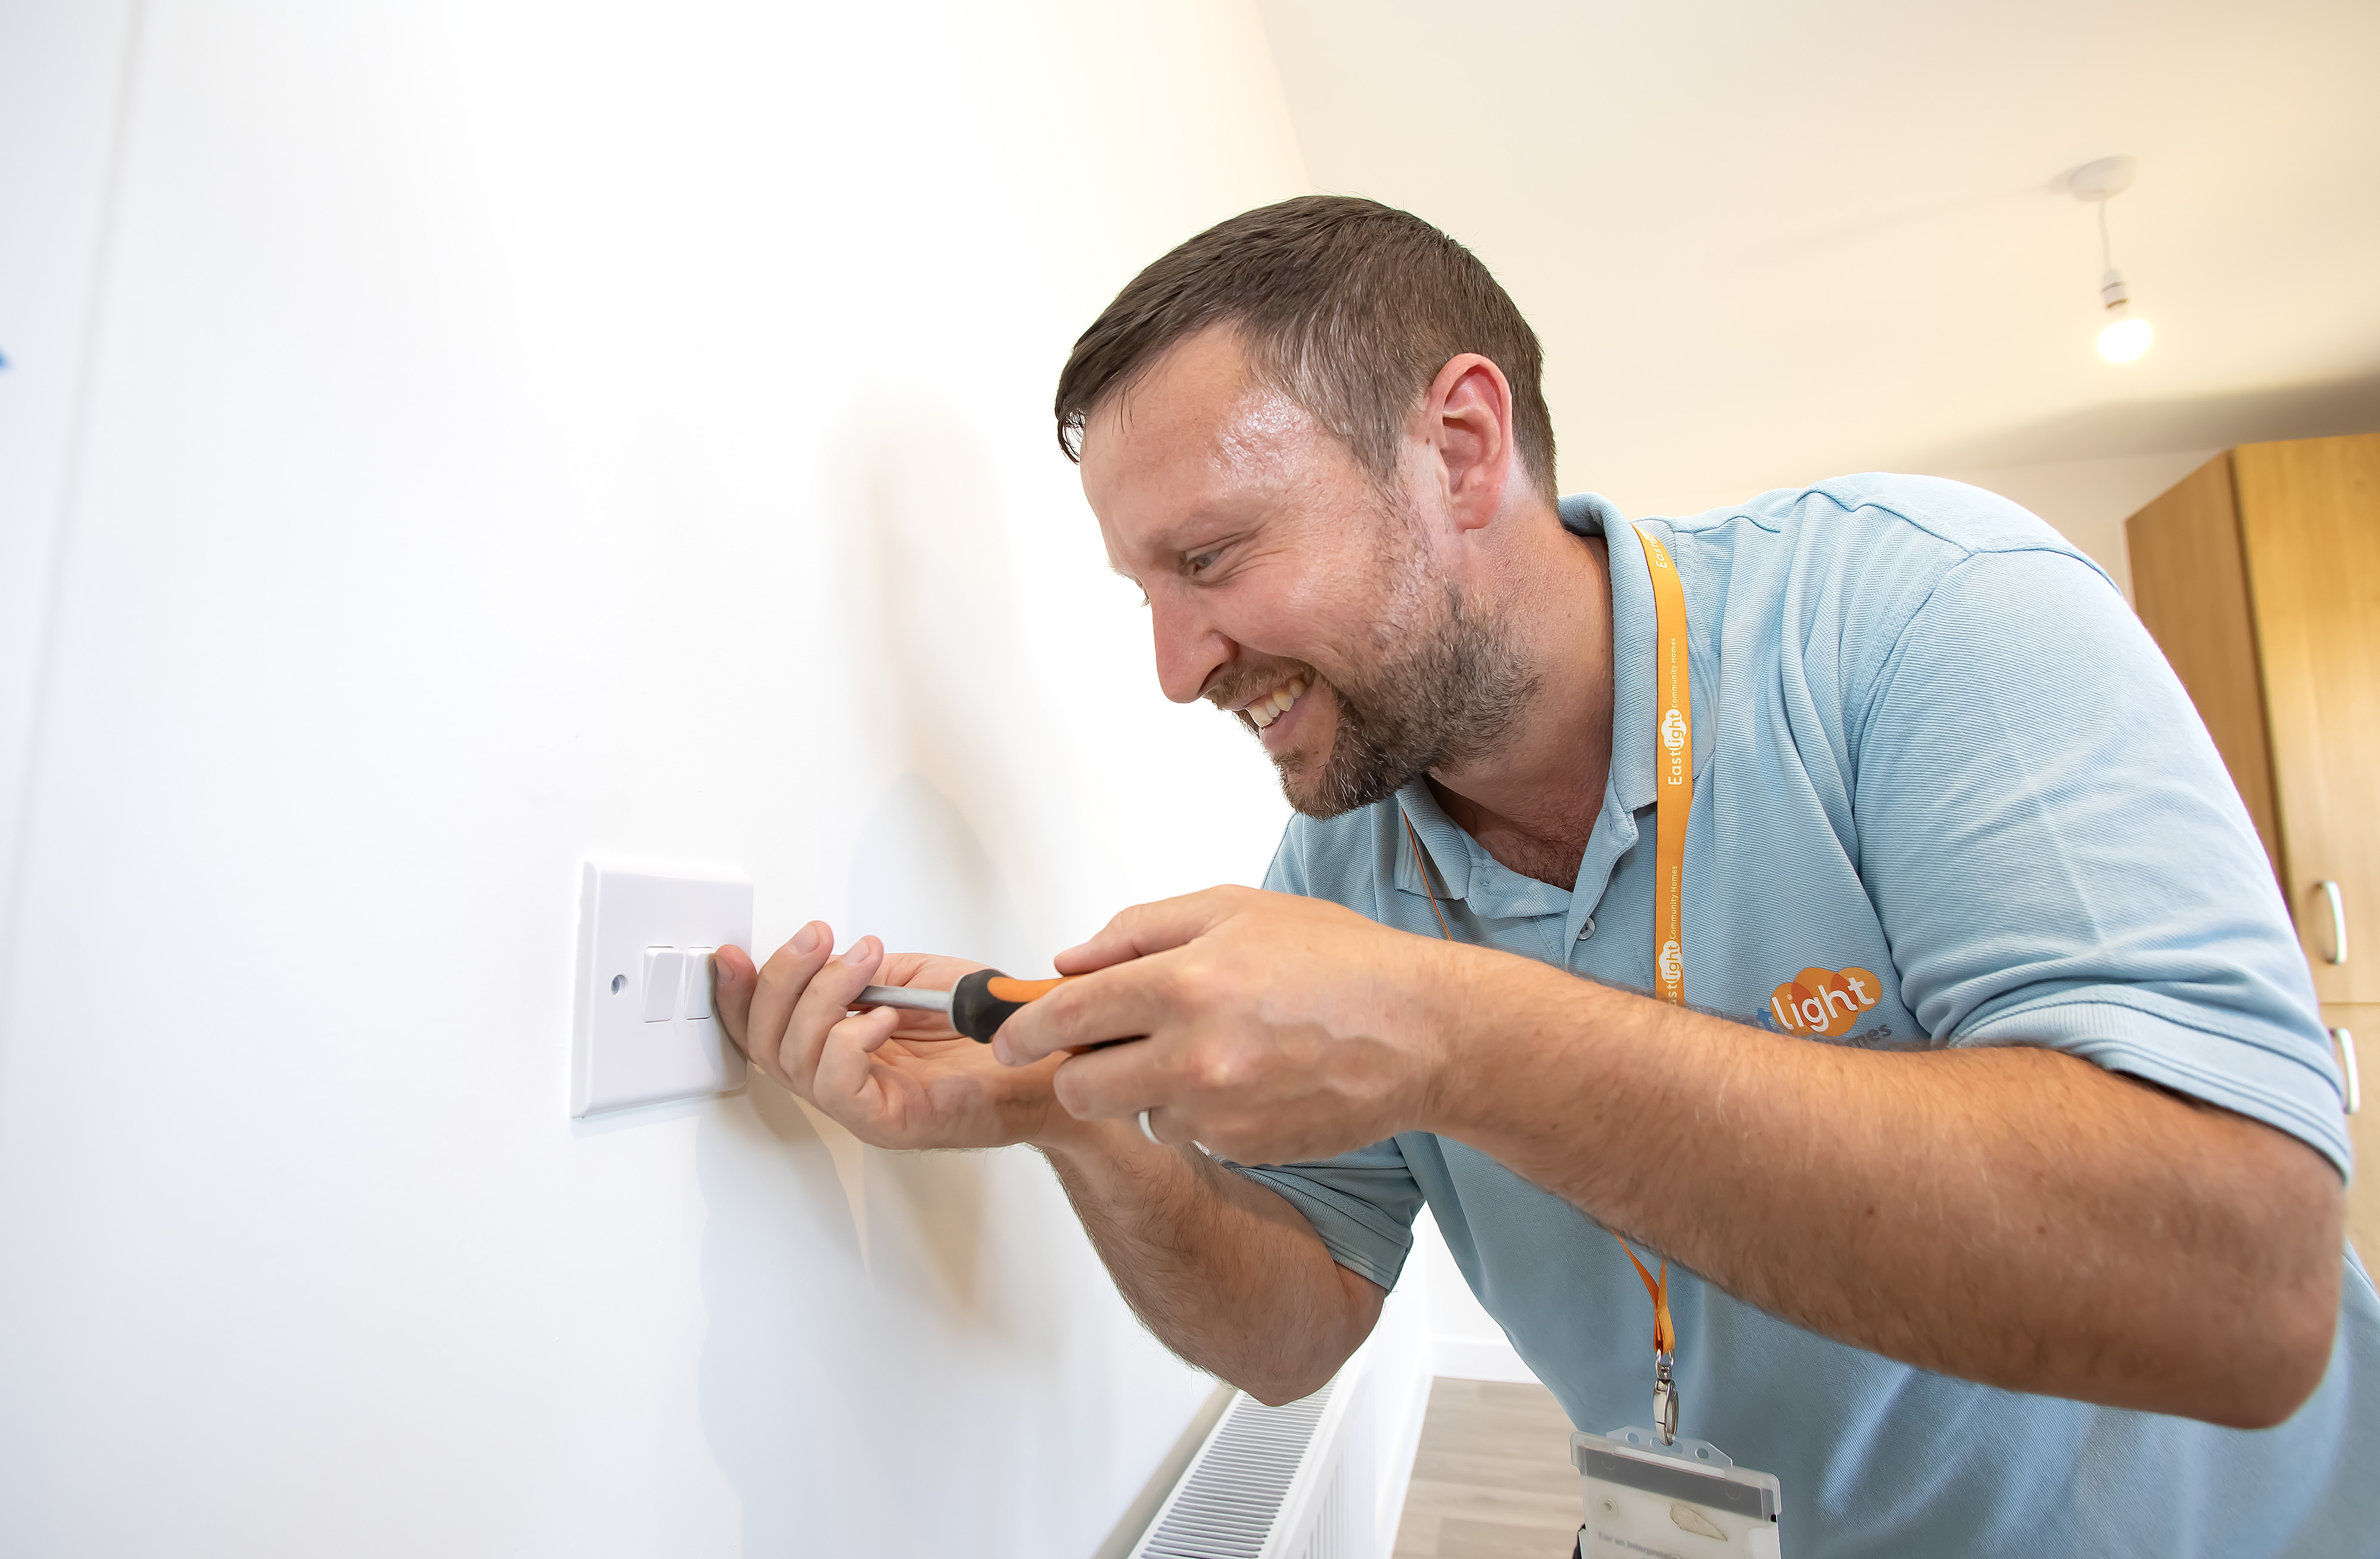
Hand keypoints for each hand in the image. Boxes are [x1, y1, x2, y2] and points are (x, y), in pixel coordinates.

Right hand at [715, 923, 1068, 1149]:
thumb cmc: (997, 1032)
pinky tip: (880, 1019)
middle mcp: (843, 1080)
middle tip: (819, 941)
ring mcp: (863, 1105)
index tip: (730, 955)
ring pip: (795, 1059)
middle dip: (781, 980)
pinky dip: (848, 1041)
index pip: (764, 1028)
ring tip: (865, 968)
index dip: (737, 994)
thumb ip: (865, 973)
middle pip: (766, 1042)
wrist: (1053, 1064)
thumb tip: (827, 958)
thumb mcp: (919, 981)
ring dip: (823, 998)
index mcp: (842, 1047)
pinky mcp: (889, 1122)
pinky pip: (837, 1086)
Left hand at [995, 887, 1458, 1163]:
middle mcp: (1194, 1054)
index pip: (1067, 1017)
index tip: (1008, 1034)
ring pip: (1136, 1115)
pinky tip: (1247, 1080)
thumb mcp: (1236, 910)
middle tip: (1104, 1048)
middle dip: (1079, 1070)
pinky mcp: (1243, 1149)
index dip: (1022, 1029)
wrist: (1422, 1033)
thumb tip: (1068, 963)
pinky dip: (1200, 1115)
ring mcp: (1219, 1111)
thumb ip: (1140, 931)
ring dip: (1150, 1091)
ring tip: (1211, 1052)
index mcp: (1185, 982)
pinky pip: (1189, 1137)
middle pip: (1081, 1087)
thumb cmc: (1340, 962)